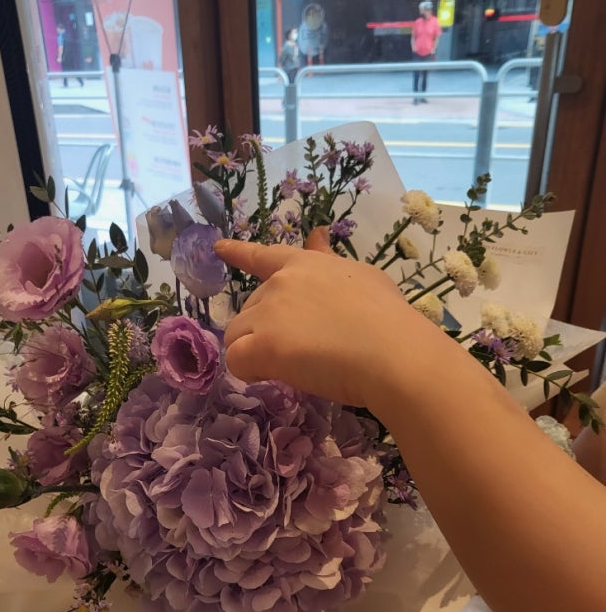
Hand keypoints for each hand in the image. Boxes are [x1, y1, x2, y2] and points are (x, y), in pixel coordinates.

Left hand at [216, 229, 433, 408]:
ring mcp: (269, 313)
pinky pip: (236, 361)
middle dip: (264, 330)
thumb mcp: (361, 278)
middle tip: (302, 351)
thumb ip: (329, 262)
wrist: (391, 351)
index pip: (265, 255)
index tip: (219, 248)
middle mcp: (280, 283)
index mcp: (304, 265)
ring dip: (255, 352)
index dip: (239, 252)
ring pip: (237, 336)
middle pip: (250, 308)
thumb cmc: (387, 319)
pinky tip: (274, 376)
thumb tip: (317, 236)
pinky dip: (249, 372)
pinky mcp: (263, 345)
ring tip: (292, 366)